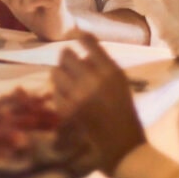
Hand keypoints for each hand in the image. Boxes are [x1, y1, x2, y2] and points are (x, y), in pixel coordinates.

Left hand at [51, 32, 145, 174]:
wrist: (122, 143)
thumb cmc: (123, 110)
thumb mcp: (120, 82)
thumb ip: (102, 64)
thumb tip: (82, 51)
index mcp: (110, 71)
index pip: (89, 43)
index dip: (81, 36)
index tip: (76, 34)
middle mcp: (92, 80)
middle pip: (66, 55)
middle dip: (66, 55)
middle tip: (67, 58)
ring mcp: (77, 96)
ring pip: (56, 72)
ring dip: (60, 72)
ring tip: (65, 77)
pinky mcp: (66, 111)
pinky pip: (54, 92)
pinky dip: (58, 91)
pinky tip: (66, 94)